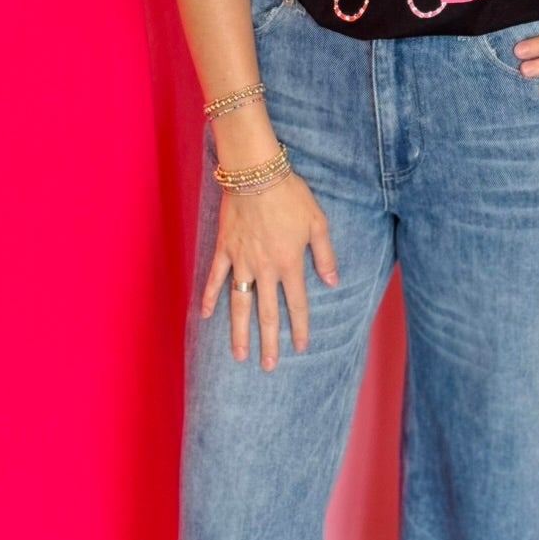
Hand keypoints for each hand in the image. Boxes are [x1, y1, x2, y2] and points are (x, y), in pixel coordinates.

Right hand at [200, 170, 339, 368]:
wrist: (256, 173)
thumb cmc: (290, 195)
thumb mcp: (317, 223)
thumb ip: (325, 255)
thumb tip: (333, 283)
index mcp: (289, 263)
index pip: (296, 304)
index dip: (299, 328)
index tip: (300, 347)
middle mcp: (264, 268)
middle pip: (266, 313)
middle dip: (268, 342)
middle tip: (269, 366)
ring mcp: (241, 261)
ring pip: (239, 303)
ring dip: (239, 331)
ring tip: (239, 354)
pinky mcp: (224, 249)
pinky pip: (214, 278)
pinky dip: (209, 296)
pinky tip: (206, 316)